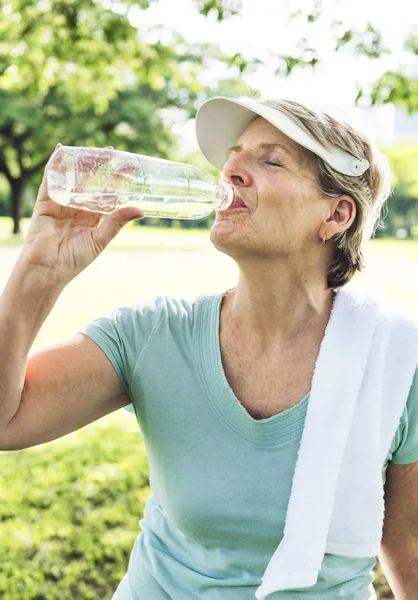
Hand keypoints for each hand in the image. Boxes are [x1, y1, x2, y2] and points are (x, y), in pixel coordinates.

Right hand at [23, 144, 144, 283]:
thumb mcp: (100, 239)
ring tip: (92, 149)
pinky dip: (55, 165)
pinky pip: (50, 180)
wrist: (49, 268)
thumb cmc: (74, 259)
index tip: (128, 166)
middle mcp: (77, 208)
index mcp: (92, 217)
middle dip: (99, 167)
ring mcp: (61, 203)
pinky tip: (62, 150)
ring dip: (81, 163)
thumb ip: (116, 222)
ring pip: (72, 178)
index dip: (117, 180)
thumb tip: (140, 210)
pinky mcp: (45, 202)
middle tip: (110, 151)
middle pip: (90, 182)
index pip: (107, 193)